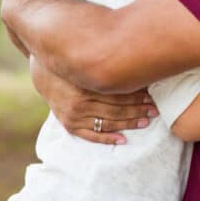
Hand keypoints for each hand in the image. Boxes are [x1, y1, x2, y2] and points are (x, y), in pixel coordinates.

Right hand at [29, 55, 158, 144]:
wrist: (44, 73)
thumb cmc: (72, 64)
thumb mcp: (87, 61)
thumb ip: (107, 64)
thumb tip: (136, 61)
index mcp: (85, 85)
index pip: (117, 94)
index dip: (136, 96)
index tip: (152, 97)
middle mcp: (79, 103)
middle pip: (115, 109)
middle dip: (137, 110)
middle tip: (155, 110)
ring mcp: (73, 116)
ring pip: (106, 123)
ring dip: (128, 124)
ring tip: (146, 122)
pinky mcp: (69, 125)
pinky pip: (90, 135)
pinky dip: (107, 139)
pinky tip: (123, 140)